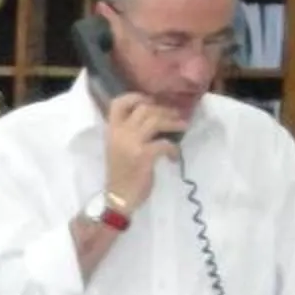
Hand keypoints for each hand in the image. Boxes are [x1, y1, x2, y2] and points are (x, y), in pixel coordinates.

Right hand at [97, 91, 182, 212]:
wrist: (117, 198)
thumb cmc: (120, 174)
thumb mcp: (119, 148)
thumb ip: (129, 133)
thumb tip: (153, 118)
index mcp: (111, 131)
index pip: (118, 104)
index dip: (136, 97)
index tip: (151, 100)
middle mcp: (119, 133)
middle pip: (144, 109)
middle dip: (163, 109)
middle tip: (175, 115)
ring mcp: (131, 144)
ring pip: (155, 121)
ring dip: (173, 122)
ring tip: (183, 126)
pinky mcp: (143, 156)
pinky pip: (165, 143)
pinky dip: (173, 148)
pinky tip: (174, 156)